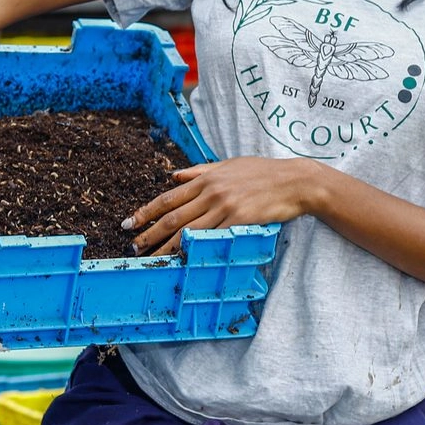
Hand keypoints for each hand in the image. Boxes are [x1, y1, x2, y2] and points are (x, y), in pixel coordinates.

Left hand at [127, 157, 326, 255]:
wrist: (294, 181)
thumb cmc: (263, 172)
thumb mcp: (229, 164)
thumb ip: (200, 171)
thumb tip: (174, 175)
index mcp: (207, 178)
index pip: (168, 197)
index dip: (146, 212)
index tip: (129, 223)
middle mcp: (212, 192)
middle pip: (173, 217)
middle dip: (150, 234)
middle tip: (134, 248)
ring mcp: (225, 207)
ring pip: (189, 231)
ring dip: (167, 248)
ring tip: (152, 260)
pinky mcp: (239, 221)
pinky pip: (212, 238)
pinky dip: (196, 249)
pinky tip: (184, 259)